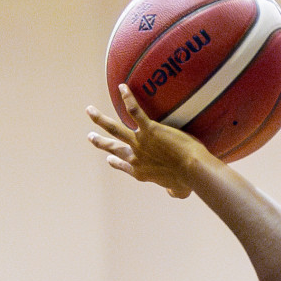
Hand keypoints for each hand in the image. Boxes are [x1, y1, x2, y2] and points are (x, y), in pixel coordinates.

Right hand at [86, 85, 210, 198]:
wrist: (190, 170)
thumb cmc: (188, 182)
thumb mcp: (179, 191)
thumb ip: (174, 192)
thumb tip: (175, 193)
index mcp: (141, 172)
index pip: (123, 166)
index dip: (115, 162)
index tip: (109, 158)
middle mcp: (136, 157)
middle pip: (113, 148)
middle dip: (100, 142)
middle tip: (90, 136)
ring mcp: (140, 142)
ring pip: (115, 129)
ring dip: (100, 120)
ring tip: (89, 111)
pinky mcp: (149, 129)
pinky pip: (135, 111)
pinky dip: (127, 98)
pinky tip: (122, 87)